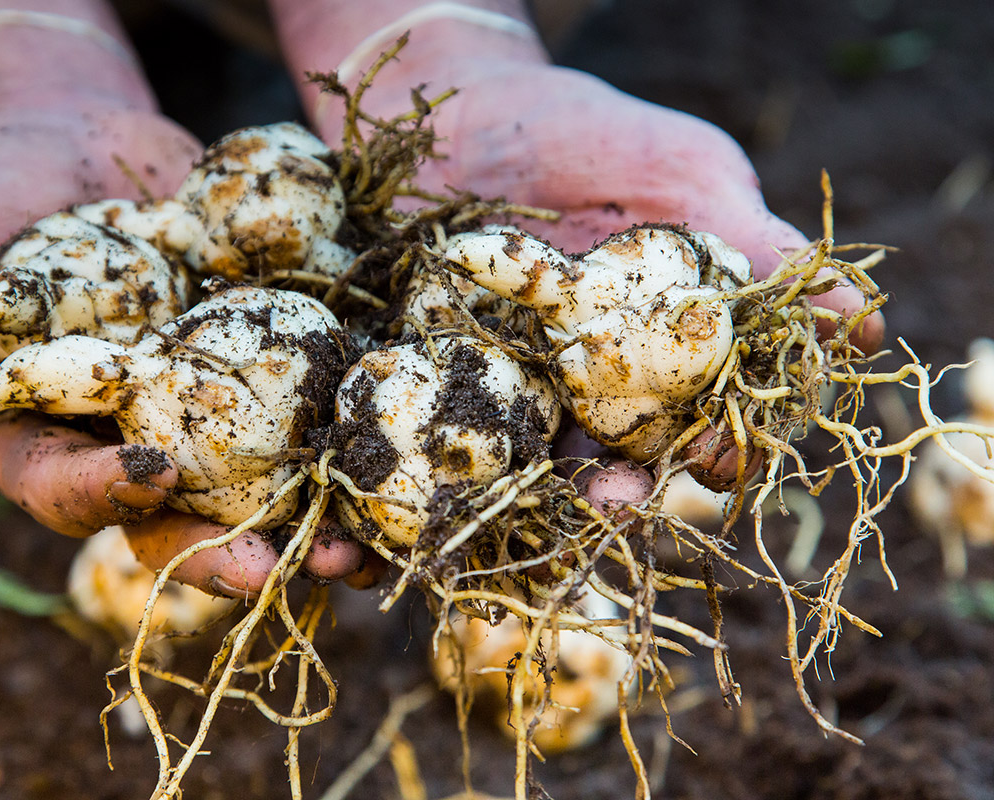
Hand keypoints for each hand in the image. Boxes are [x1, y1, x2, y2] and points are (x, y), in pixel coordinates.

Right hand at [0, 104, 373, 592]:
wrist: (68, 147)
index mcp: (45, 442)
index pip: (66, 492)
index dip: (103, 497)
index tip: (149, 476)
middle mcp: (132, 442)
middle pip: (182, 520)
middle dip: (239, 551)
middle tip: (301, 567)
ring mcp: (207, 408)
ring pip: (261, 486)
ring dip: (318, 520)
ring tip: (371, 546)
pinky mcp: (264, 360)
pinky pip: (309, 407)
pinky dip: (352, 433)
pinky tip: (400, 449)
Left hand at [368, 59, 882, 487]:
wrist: (459, 113)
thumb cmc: (588, 133)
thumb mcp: (686, 173)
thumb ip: (759, 244)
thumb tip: (854, 318)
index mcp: (677, 335)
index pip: (720, 408)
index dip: (733, 438)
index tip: (729, 452)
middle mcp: (611, 373)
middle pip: (643, 452)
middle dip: (648, 484)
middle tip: (635, 493)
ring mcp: (535, 381)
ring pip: (561, 461)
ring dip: (575, 494)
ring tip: (585, 497)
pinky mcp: (462, 377)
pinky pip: (474, 435)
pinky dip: (479, 465)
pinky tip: (484, 482)